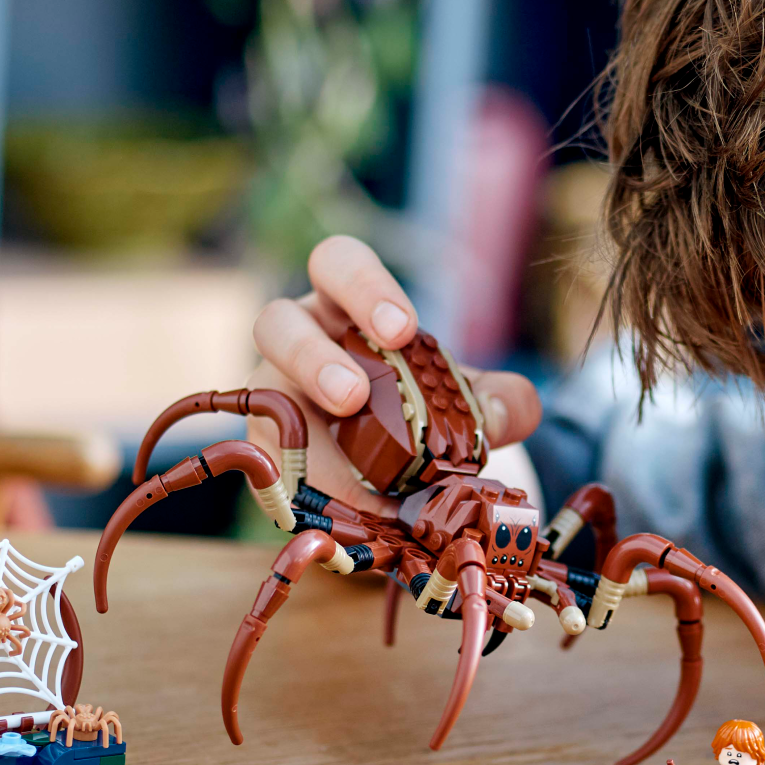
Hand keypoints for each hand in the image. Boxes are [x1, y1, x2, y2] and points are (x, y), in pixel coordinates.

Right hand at [249, 236, 543, 507]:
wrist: (396, 472)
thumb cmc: (420, 410)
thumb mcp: (465, 400)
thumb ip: (498, 402)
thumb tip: (504, 412)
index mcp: (344, 307)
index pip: (338, 266)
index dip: (364, 287)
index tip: (402, 329)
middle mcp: (299, 340)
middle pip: (277, 321)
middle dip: (313, 354)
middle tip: (355, 395)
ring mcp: (273, 393)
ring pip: (260, 386)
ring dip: (299, 414)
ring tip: (342, 437)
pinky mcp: (265, 448)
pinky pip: (269, 458)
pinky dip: (306, 477)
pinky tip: (344, 499)